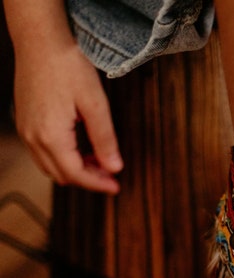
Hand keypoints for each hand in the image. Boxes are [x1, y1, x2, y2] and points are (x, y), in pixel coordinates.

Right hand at [14, 42, 123, 193]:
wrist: (40, 40)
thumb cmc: (67, 66)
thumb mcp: (95, 105)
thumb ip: (105, 139)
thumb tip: (114, 168)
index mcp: (50, 136)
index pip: (76, 174)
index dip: (98, 184)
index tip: (116, 187)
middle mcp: (32, 137)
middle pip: (61, 174)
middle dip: (87, 179)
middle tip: (111, 175)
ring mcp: (25, 129)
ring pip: (50, 165)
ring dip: (75, 169)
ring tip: (99, 161)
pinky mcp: (25, 121)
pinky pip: (42, 151)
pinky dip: (62, 157)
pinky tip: (81, 148)